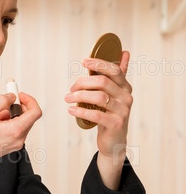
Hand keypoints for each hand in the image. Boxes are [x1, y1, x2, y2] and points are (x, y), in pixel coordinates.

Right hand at [0, 92, 41, 179]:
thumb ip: (1, 102)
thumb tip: (12, 96)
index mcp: (15, 131)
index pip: (36, 112)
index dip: (29, 100)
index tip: (18, 95)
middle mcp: (19, 139)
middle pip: (29, 116)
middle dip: (17, 106)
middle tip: (1, 104)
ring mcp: (16, 144)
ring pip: (22, 122)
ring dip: (11, 115)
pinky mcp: (12, 146)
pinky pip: (16, 129)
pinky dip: (9, 122)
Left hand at [65, 51, 132, 188]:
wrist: (114, 141)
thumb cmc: (110, 114)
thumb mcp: (114, 94)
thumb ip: (117, 75)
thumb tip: (124, 52)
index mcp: (126, 87)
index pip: (114, 70)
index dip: (98, 64)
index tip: (84, 61)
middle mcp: (127, 97)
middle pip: (103, 82)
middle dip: (83, 82)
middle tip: (71, 88)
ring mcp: (123, 111)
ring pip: (98, 97)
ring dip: (79, 96)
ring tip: (67, 98)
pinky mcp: (116, 124)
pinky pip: (96, 114)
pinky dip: (81, 111)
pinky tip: (71, 110)